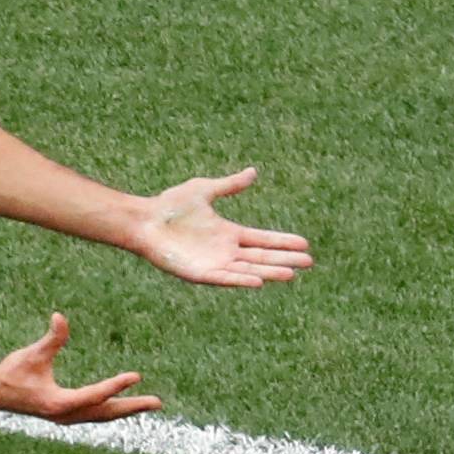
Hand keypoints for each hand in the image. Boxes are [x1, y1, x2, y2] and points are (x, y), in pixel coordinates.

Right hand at [0, 313, 161, 423]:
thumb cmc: (12, 371)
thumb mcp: (32, 354)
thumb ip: (51, 338)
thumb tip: (60, 317)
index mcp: (59, 403)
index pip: (95, 395)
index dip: (116, 385)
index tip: (136, 376)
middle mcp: (66, 415)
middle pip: (106, 413)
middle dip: (132, 406)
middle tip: (157, 403)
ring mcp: (66, 418)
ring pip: (102, 415)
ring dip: (125, 409)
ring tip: (148, 404)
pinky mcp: (65, 415)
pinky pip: (95, 414)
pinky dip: (111, 409)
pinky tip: (122, 404)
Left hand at [132, 168, 311, 287]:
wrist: (144, 220)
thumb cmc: (169, 205)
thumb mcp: (205, 190)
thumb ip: (229, 185)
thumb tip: (253, 172)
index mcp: (228, 233)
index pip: (262, 239)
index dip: (282, 242)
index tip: (304, 244)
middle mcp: (225, 251)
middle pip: (261, 257)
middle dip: (284, 260)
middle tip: (309, 262)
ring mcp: (214, 263)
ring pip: (248, 270)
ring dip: (269, 272)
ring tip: (291, 274)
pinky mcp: (200, 274)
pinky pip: (225, 278)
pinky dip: (241, 280)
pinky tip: (259, 281)